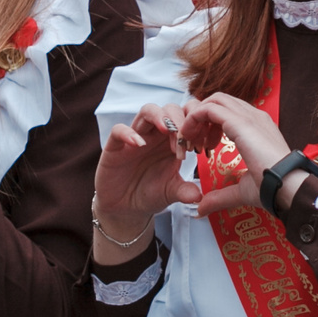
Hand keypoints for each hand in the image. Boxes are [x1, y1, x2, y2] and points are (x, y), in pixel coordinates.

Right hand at [94, 101, 197, 240]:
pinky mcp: (115, 146)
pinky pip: (118, 130)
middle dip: (181, 121)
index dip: (197, 124)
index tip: (202, 145)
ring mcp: (135, 137)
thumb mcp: (171, 192)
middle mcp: (155, 134)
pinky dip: (129, 133)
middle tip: (187, 143)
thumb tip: (199, 196)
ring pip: (147, 110)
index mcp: (173, 140)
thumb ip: (185, 191)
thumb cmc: (151, 193)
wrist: (125, 208)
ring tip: (168, 131)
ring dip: (160, 117)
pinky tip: (139, 145)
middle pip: (170, 109)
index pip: (187, 116)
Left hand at [178, 94, 291, 212]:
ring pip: (213, 101)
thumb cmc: (274, 189)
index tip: (203, 147)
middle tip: (194, 141)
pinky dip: (194, 119)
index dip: (211, 125)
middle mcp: (254, 117)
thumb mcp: (242, 191)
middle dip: (201, 117)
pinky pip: (208, 109)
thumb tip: (202, 208)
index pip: (229, 112)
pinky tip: (189, 136)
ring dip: (196, 117)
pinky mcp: (240, 122)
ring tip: (190, 139)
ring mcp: (248, 116)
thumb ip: (220, 196)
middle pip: (220, 101)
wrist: (289, 187)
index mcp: (258, 128)